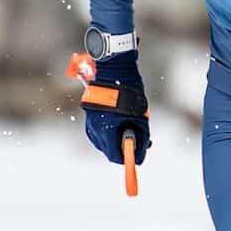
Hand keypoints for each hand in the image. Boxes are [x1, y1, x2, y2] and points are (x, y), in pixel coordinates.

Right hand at [81, 51, 150, 165]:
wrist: (114, 71)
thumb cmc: (130, 93)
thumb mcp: (140, 118)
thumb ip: (140, 138)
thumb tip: (140, 154)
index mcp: (107, 129)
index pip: (115, 156)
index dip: (127, 159)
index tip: (136, 158)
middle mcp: (95, 129)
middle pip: (109, 151)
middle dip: (123, 150)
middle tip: (138, 143)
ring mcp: (90, 123)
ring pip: (103, 143)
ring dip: (116, 142)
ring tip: (130, 131)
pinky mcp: (89, 117)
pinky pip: (98, 134)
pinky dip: (109, 134)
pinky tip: (119, 126)